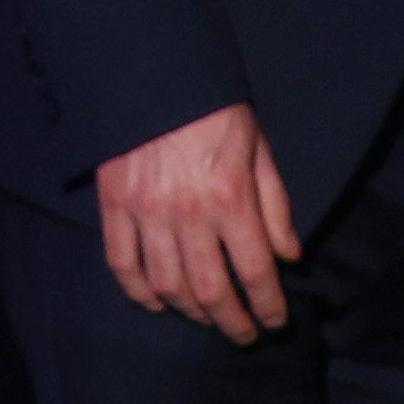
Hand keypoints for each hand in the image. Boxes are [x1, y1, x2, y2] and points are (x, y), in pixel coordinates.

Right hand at [97, 102, 301, 339]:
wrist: (153, 70)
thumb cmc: (212, 108)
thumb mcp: (257, 148)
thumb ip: (274, 205)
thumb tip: (289, 256)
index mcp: (230, 196)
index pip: (256, 271)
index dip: (268, 306)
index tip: (274, 322)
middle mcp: (188, 211)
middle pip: (211, 291)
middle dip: (232, 322)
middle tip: (243, 334)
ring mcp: (147, 211)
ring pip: (168, 286)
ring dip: (190, 312)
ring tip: (206, 318)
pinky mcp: (115, 204)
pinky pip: (123, 265)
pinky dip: (140, 293)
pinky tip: (158, 302)